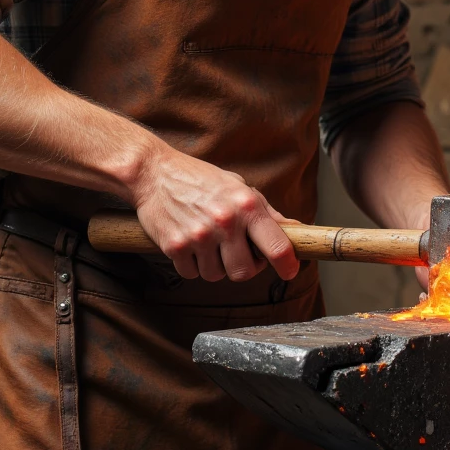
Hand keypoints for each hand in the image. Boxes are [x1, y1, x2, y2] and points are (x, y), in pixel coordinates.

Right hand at [129, 140, 298, 283]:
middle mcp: (225, 222)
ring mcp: (199, 236)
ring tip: (209, 243)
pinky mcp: (175, 246)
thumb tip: (295, 229)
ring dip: (214, 265)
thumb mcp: (238, 186)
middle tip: (237, 253)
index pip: (277, 247)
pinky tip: (190, 244)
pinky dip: (192, 265)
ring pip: (216, 276)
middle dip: (243, 267)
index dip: (288, 266)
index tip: (289, 271)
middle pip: (244, 272)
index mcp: (246, 206)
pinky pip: (191, 274)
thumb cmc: (199, 178)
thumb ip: (266, 212)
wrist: (154, 173)